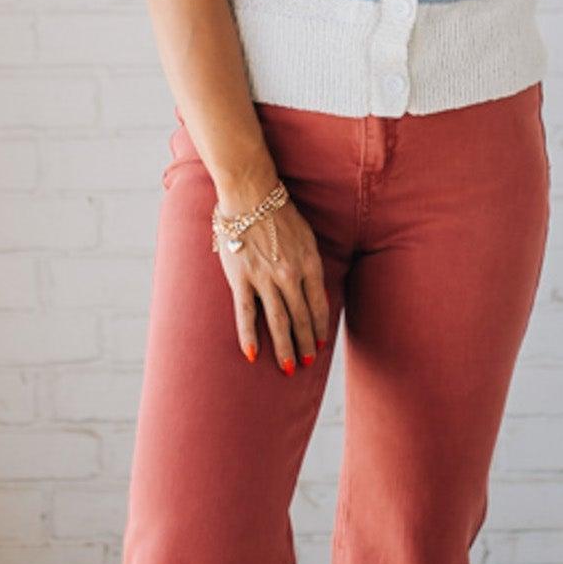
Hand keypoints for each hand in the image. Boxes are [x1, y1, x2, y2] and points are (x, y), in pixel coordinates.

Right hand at [215, 190, 330, 372]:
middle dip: (305, 344)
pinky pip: (245, 313)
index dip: (320, 328)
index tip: (321, 345)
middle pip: (301, 318)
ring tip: (289, 368)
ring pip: (278, 321)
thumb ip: (310, 266)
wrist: (251, 195)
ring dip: (284, 347)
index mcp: (309, 264)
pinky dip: (249, 336)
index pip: (318, 305)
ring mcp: (265, 278)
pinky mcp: (241, 278)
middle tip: (305, 364)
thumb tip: (315, 292)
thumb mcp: (306, 238)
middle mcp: (290, 275)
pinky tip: (253, 355)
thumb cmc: (280, 214)